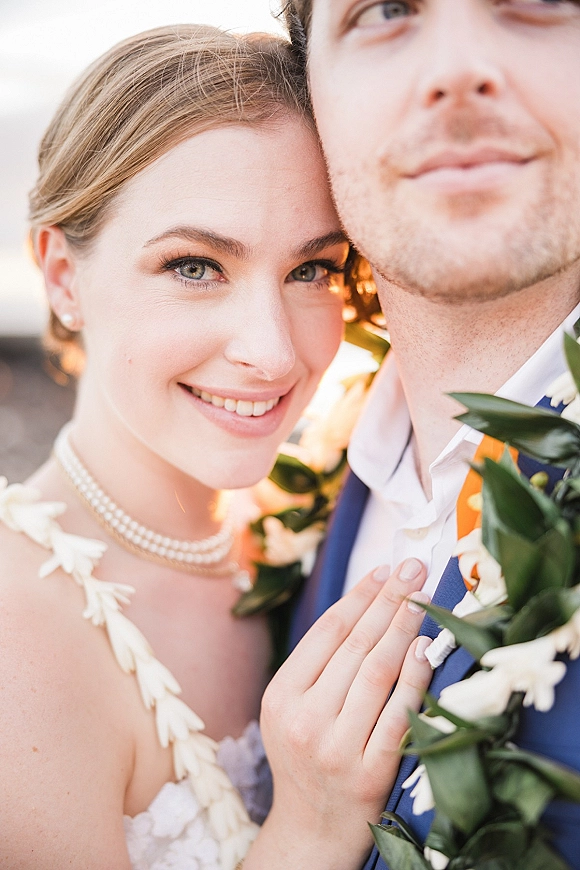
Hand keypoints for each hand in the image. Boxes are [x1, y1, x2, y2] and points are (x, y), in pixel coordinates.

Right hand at [250, 559, 432, 869]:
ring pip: (376, 673)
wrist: (312, 830)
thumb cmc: (306, 757)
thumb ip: (318, 664)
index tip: (384, 569)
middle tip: (413, 567)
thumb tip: (366, 603)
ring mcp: (337, 748)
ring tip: (421, 597)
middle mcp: (304, 720)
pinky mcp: (370, 773)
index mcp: (281, 697)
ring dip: (403, 629)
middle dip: (387, 601)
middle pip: (354, 646)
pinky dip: (414, 679)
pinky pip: (398, 715)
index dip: (358, 597)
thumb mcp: (291, 709)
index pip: (326, 634)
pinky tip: (426, 649)